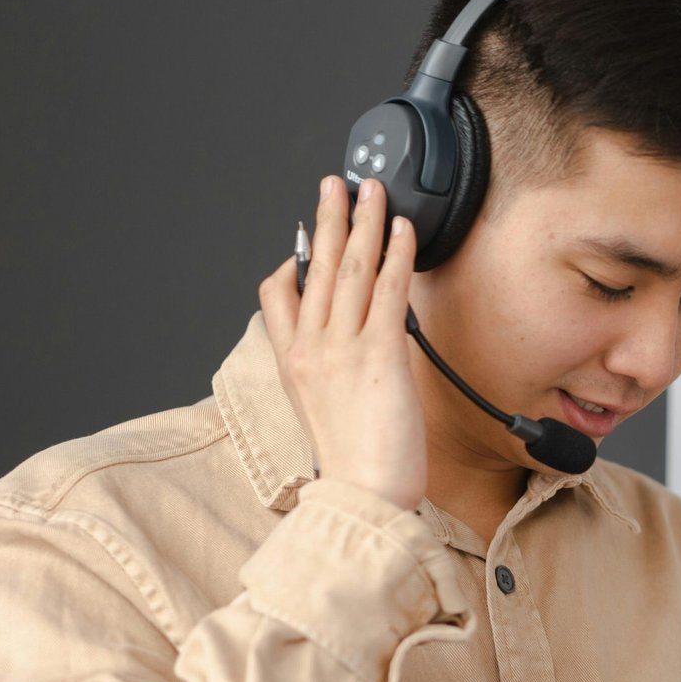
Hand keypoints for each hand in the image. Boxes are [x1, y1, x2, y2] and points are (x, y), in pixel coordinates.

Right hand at [258, 177, 426, 510]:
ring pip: (349, 269)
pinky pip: (387, 291)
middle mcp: (311, 349)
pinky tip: (403, 230)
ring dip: (362, 222)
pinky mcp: (379, 355)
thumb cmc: (356, 465)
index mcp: (292, 363)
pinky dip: (395, 255)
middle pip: (315, 267)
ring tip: (371, 189)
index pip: (276, 296)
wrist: (364, 497)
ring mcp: (342, 349)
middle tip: (337, 183)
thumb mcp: (324, 412)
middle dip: (328, 219)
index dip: (291, 260)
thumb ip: (327, 370)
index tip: (305, 236)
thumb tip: (348, 342)